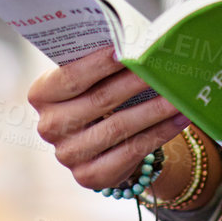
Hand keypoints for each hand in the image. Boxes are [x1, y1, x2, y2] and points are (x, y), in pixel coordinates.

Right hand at [27, 45, 190, 190]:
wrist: (98, 141)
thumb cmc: (95, 94)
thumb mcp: (88, 78)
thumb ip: (101, 64)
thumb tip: (137, 45)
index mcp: (42, 94)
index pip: (71, 77)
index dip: (99, 64)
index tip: (127, 50)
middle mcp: (49, 126)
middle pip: (100, 100)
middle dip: (135, 81)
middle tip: (162, 67)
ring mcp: (67, 154)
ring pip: (119, 126)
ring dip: (154, 109)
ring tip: (178, 94)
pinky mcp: (89, 175)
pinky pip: (132, 150)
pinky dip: (159, 132)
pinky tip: (179, 118)